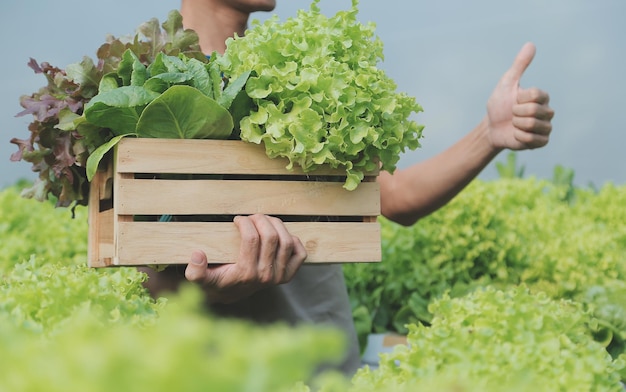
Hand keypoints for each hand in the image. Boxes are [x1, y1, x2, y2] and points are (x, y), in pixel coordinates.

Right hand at [184, 214, 306, 303]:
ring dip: (277, 225)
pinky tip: (280, 235)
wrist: (229, 295)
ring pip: (287, 242)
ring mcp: (279, 276)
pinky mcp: (288, 275)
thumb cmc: (216, 282)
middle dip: (261, 220)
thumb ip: (195, 271)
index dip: (245, 223)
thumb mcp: (200, 279)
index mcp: (245, 273)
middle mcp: (265, 276)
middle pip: (272, 237)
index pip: (252, 239)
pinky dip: (294, 241)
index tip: (237, 219)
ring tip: (264, 221)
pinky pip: (299, 254)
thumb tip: (197, 255)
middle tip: (251, 217)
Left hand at [486, 42, 554, 149]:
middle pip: (535, 111)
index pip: (536, 94)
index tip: (514, 100)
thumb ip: (520, 65)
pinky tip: (517, 135)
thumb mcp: (507, 83)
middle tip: (512, 114)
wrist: (491, 127)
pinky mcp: (542, 141)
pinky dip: (519, 137)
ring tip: (514, 124)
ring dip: (517, 126)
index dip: (519, 98)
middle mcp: (548, 111)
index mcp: (542, 96)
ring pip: (533, 126)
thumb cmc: (499, 104)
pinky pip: (533, 140)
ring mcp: (546, 127)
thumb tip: (531, 44)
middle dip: (516, 113)